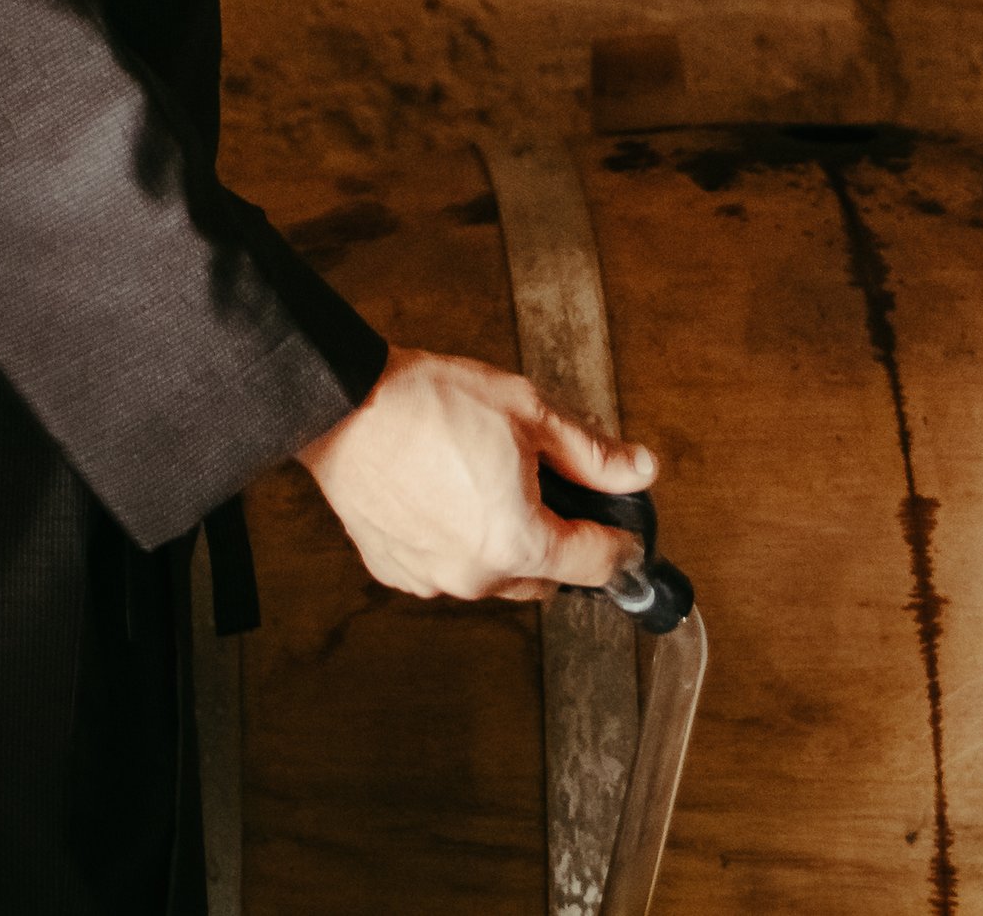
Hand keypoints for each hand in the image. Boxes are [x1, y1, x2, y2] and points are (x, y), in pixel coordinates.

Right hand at [297, 346, 657, 601]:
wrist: (344, 404)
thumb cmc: (427, 403)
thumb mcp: (527, 411)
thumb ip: (590, 452)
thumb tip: (638, 469)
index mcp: (519, 542)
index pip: (597, 563)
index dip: (620, 540)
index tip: (624, 530)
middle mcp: (477, 576)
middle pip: (548, 576)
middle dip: (556, 537)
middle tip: (542, 486)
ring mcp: (433, 579)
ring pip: (496, 574)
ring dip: (504, 542)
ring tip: (483, 481)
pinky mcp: (396, 570)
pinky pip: (447, 567)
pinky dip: (455, 541)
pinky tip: (442, 494)